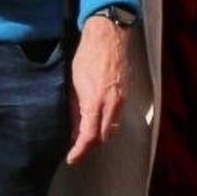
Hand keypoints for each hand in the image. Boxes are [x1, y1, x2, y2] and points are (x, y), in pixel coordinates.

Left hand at [67, 16, 128, 164]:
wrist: (108, 37)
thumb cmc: (87, 57)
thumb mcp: (73, 84)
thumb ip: (74, 108)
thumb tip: (72, 127)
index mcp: (95, 102)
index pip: (89, 136)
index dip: (79, 151)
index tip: (71, 158)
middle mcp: (112, 104)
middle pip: (103, 137)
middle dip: (89, 146)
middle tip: (75, 150)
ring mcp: (121, 100)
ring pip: (111, 128)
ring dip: (99, 135)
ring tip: (83, 137)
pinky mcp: (125, 95)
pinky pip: (115, 117)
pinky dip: (106, 124)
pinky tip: (95, 121)